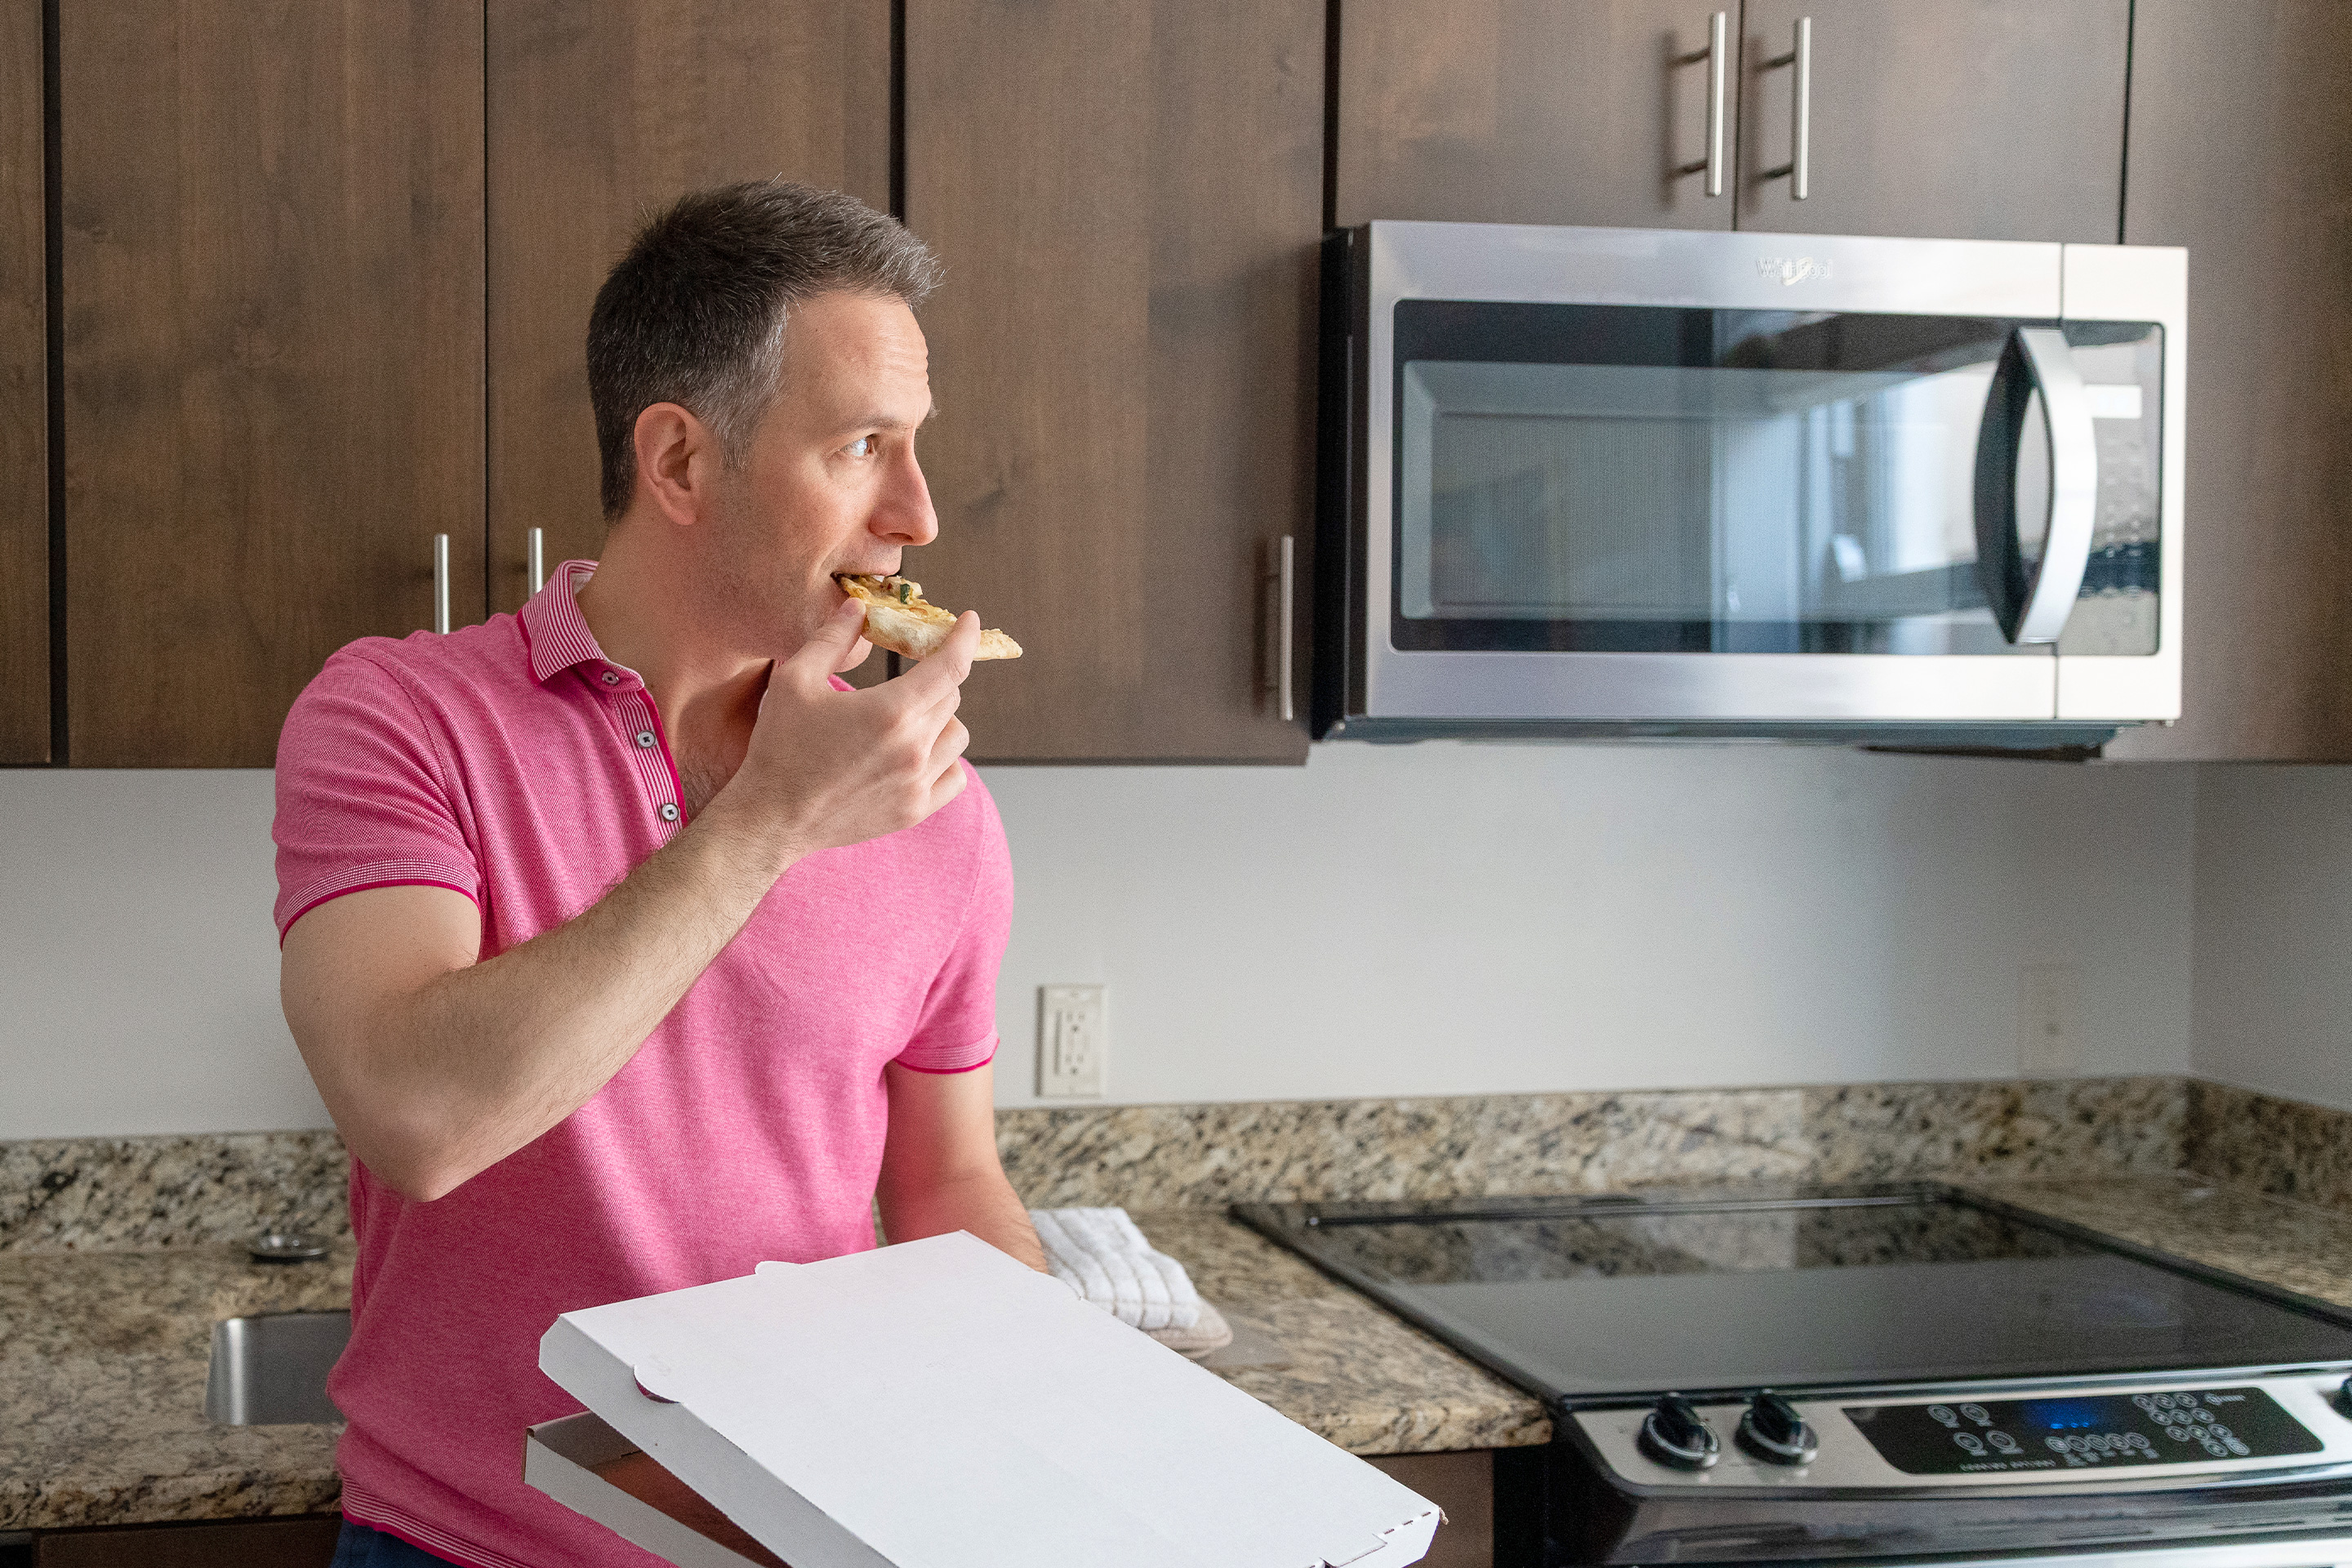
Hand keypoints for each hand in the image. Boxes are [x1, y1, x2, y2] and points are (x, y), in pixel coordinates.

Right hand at [710, 598, 977, 863]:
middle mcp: (913, 749)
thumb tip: (858, 608)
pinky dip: (945, 759)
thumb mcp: (795, 681)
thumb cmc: (779, 748)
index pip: (950, 666)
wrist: (771, 818)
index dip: (964, 638)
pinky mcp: (914, 811)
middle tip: (913, 672)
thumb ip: (831, 639)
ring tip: (909, 715)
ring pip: (957, 735)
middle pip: (951, 697)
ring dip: (941, 717)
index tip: (968, 621)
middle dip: (936, 676)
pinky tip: (918, 752)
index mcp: (890, 712)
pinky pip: (955, 776)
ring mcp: (918, 784)